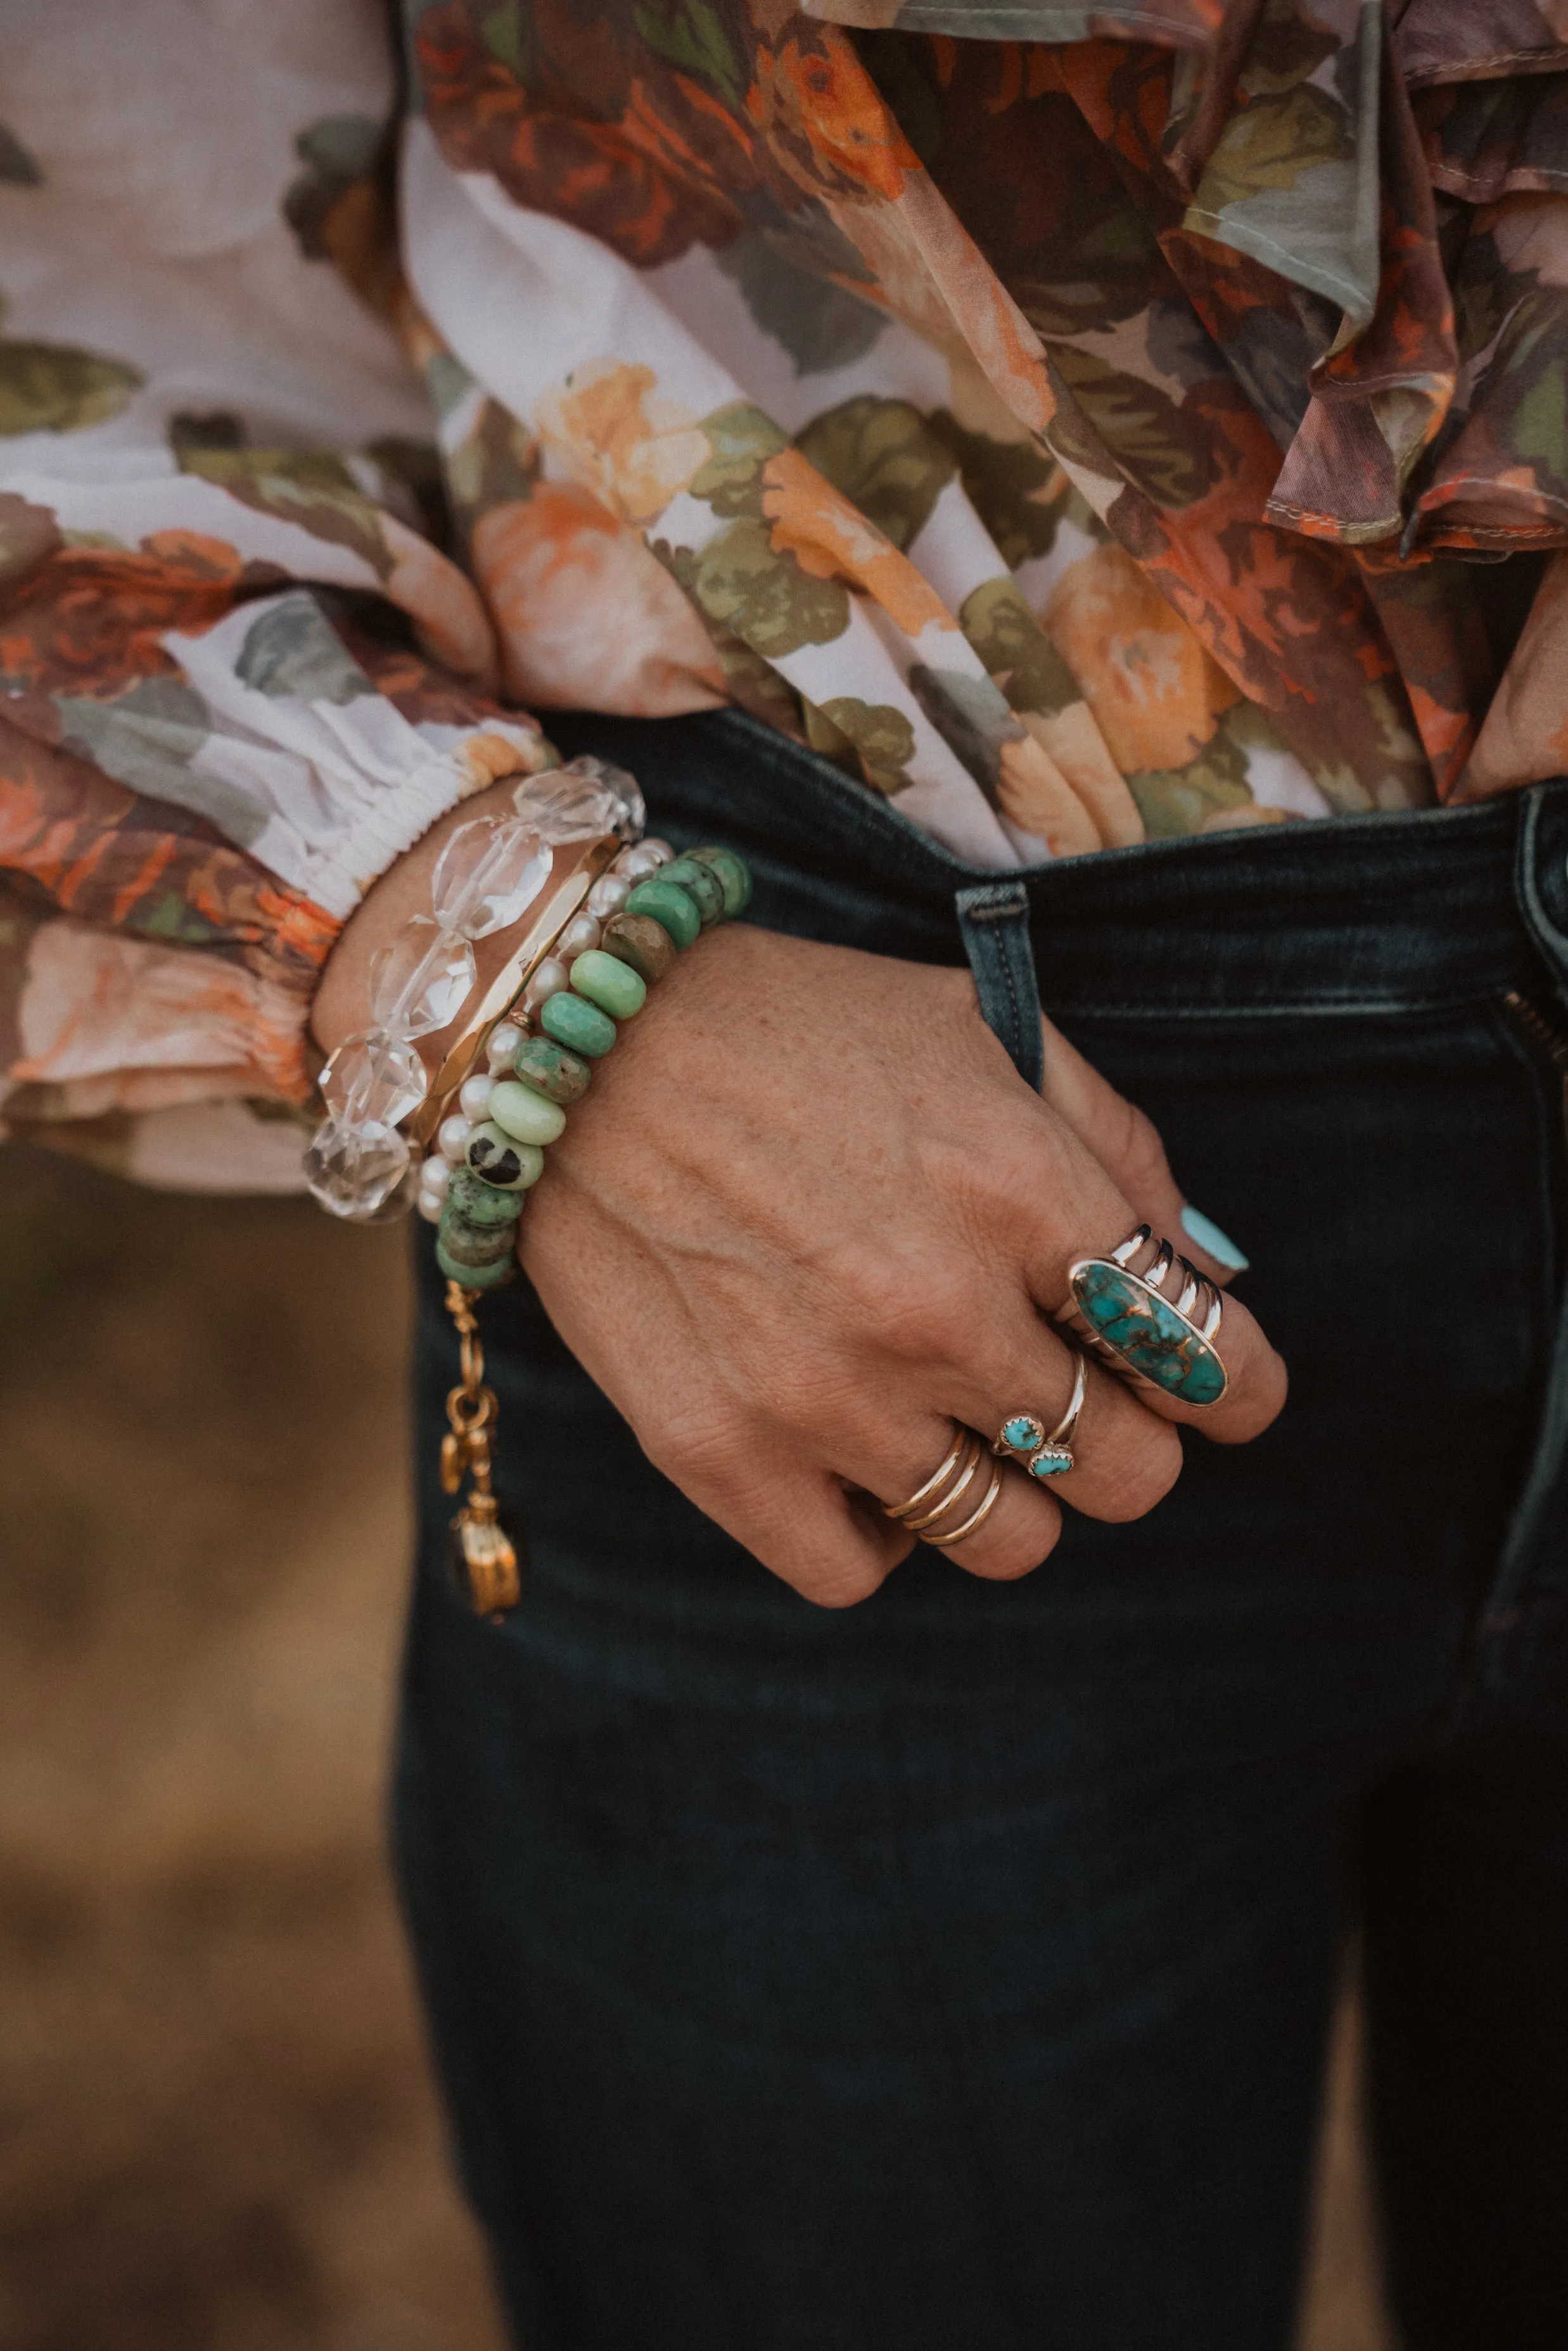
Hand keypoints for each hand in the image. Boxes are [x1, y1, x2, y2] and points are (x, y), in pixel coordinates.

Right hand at [518, 924, 1285, 1605]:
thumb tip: (1208, 1269)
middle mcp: (933, 1307)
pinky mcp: (721, 1455)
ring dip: (1013, 1492)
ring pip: (1009, 1542)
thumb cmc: (797, 1027)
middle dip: (1133, 1440)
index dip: (1239, 1386)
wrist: (578, 1044)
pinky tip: (862, 1454)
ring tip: (965, 1424)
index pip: (1199, 1350)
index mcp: (1018, 1187)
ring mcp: (824, 1396)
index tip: (1228, 1391)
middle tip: (1089, 1399)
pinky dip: (880, 1529)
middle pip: (1125, 1470)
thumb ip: (1117, 1144)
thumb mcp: (982, 1027)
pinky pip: (859, 1572)